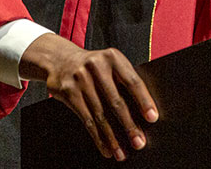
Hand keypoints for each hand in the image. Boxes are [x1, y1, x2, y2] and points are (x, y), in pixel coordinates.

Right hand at [19, 34, 158, 160]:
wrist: (58, 58)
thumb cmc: (92, 66)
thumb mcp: (109, 65)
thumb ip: (123, 81)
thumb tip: (144, 114)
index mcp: (112, 57)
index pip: (132, 81)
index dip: (144, 100)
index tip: (152, 117)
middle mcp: (96, 66)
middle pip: (116, 101)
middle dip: (129, 125)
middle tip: (139, 142)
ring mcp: (80, 78)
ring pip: (100, 114)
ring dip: (112, 137)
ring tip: (122, 153)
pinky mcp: (69, 92)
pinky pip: (86, 119)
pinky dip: (97, 137)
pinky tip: (105, 148)